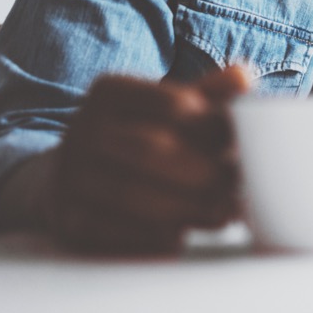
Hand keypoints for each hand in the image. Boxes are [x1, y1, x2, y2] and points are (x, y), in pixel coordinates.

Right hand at [41, 66, 250, 253]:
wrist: (69, 178)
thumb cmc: (137, 136)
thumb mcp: (166, 110)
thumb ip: (206, 95)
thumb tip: (244, 77)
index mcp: (109, 92)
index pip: (174, 104)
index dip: (217, 127)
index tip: (244, 146)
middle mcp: (82, 129)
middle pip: (152, 150)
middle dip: (207, 172)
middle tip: (242, 187)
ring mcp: (70, 175)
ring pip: (134, 194)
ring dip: (189, 208)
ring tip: (227, 213)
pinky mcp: (68, 219)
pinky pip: (115, 231)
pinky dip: (156, 236)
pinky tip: (187, 234)